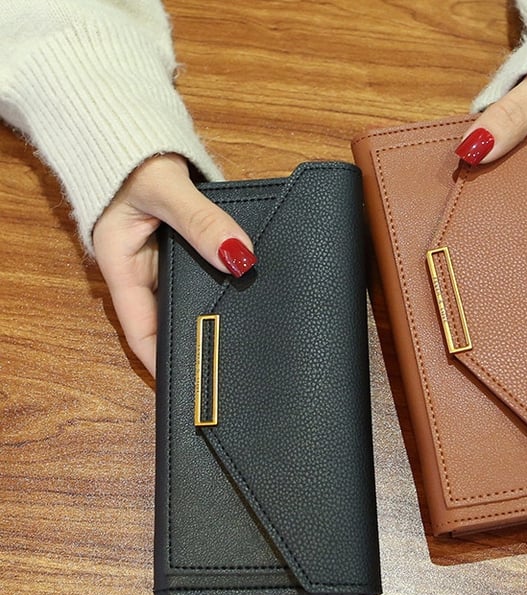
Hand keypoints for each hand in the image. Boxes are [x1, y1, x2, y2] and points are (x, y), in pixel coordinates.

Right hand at [92, 153, 255, 376]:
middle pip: (173, 320)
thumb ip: (200, 221)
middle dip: (199, 341)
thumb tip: (240, 257)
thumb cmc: (130, 156)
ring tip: (252, 338)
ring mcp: (169, 262)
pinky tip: (253, 296)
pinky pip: (210, 273)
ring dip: (218, 312)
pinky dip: (228, 283)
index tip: (190, 385)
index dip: (163, 361)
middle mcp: (146, 273)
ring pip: (195, 298)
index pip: (141, 330)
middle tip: (235, 365)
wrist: (134, 129)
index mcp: (123, 269)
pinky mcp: (190, 248)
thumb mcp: (162, 188)